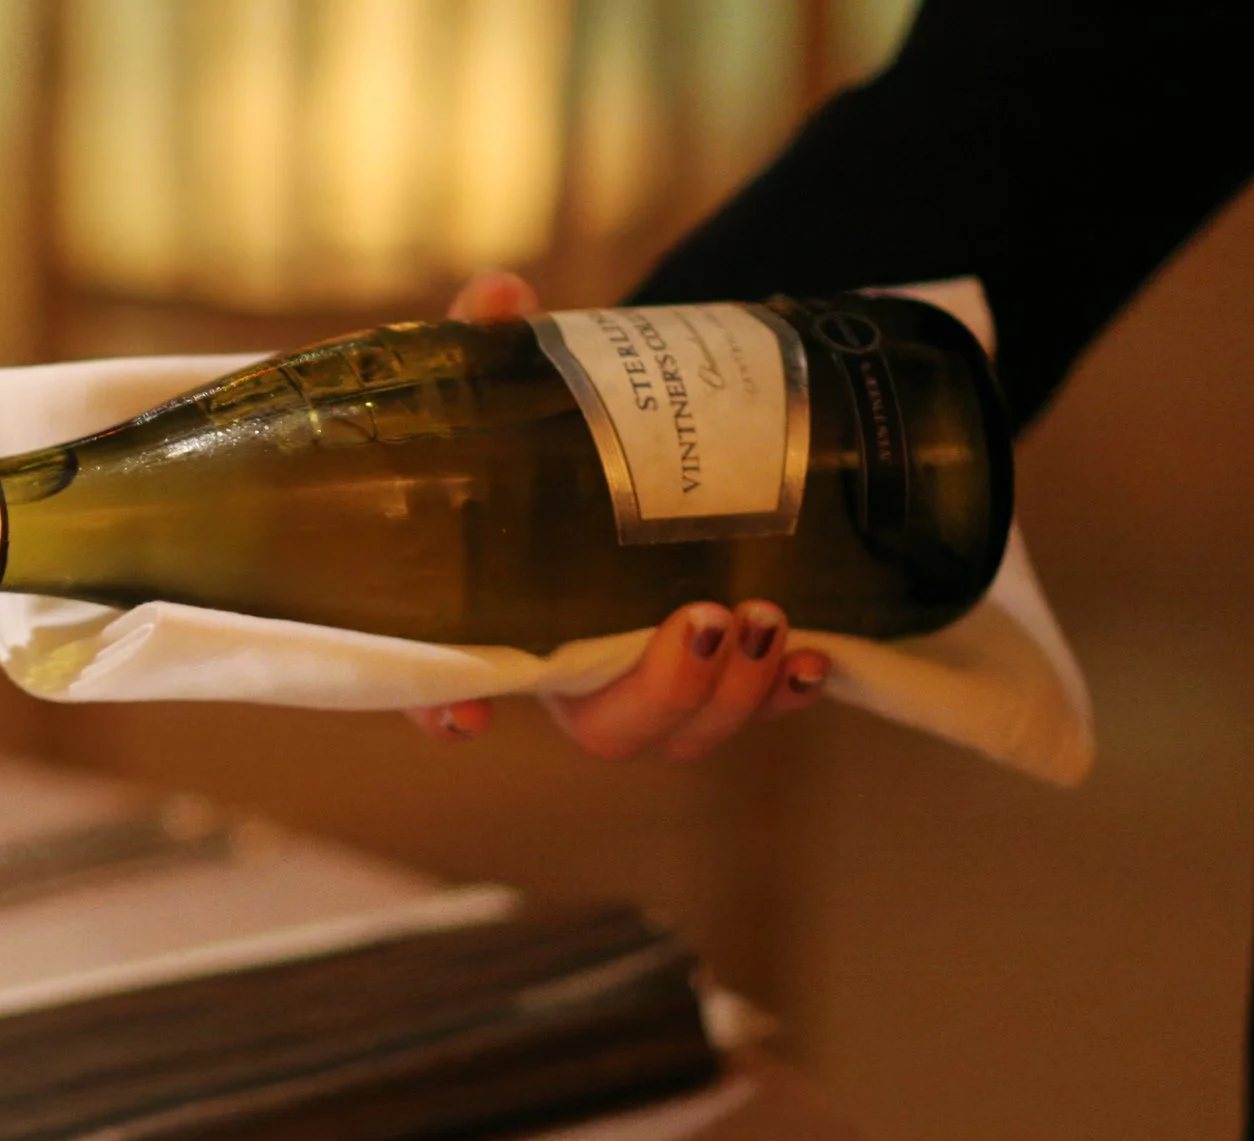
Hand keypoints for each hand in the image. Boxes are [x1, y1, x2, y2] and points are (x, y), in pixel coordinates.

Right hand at [408, 271, 830, 759]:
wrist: (612, 430)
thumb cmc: (540, 424)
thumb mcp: (510, 378)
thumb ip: (492, 344)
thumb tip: (501, 297)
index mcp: (490, 613)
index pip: (441, 684)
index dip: (446, 712)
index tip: (475, 719)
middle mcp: (567, 663)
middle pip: (602, 727)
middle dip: (661, 694)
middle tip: (699, 620)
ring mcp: (642, 670)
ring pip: (680, 731)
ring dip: (730, 696)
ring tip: (765, 619)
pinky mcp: (710, 661)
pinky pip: (743, 707)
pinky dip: (779, 695)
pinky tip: (813, 660)